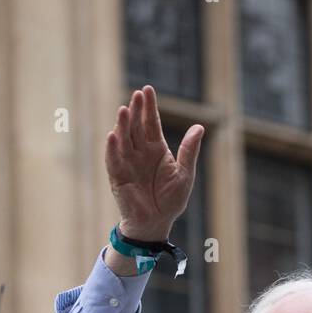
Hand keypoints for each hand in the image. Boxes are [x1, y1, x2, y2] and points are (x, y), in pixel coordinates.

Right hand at [106, 85, 203, 244]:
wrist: (157, 223)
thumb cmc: (170, 200)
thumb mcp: (185, 174)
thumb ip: (189, 151)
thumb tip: (199, 127)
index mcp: (156, 148)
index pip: (151, 122)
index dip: (149, 107)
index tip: (147, 89)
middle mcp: (140, 152)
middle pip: (136, 126)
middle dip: (136, 110)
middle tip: (137, 94)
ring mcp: (127, 163)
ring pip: (123, 139)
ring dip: (123, 125)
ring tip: (124, 110)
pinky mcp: (118, 177)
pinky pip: (113, 160)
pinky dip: (112, 149)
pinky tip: (112, 136)